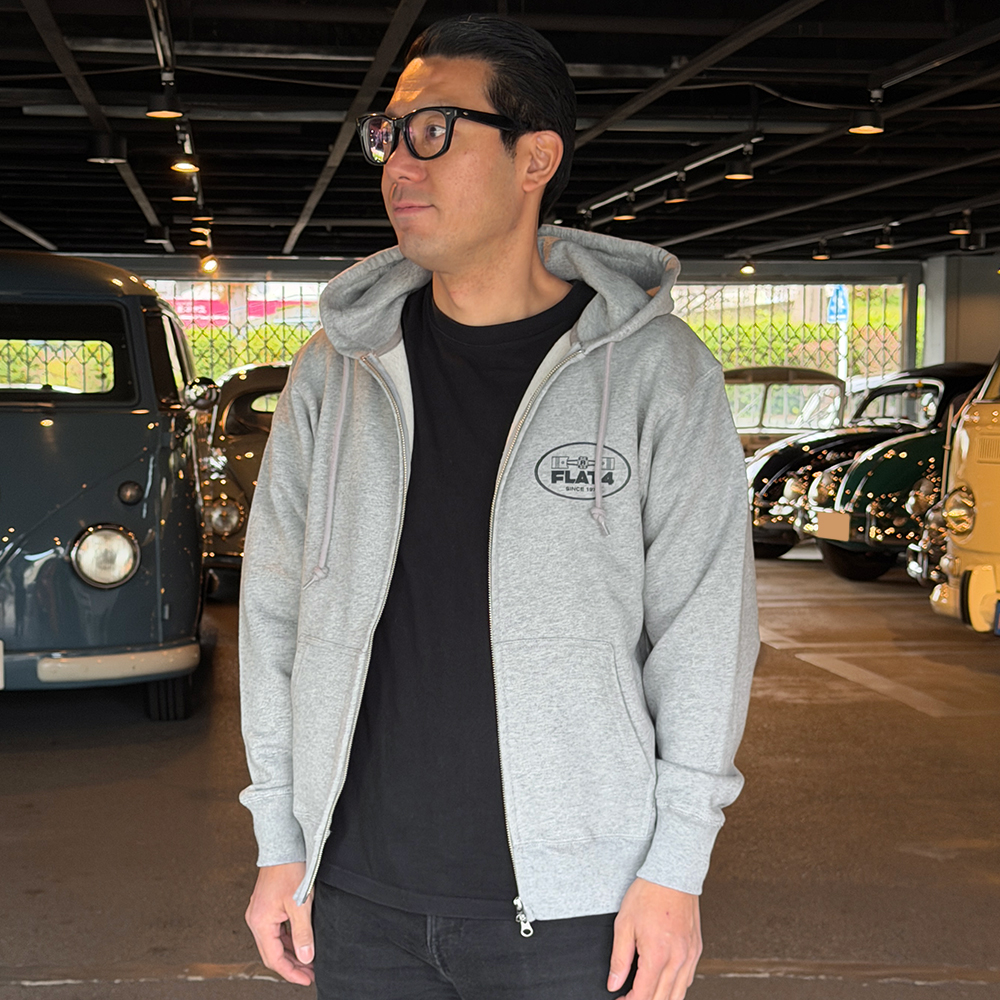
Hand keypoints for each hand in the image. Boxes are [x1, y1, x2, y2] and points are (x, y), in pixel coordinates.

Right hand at [245, 862, 314, 985]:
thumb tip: (306, 958)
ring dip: (290, 952)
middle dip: (291, 965)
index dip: (291, 972)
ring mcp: (260, 913)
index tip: (306, 979)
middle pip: (272, 953)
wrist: (283, 845)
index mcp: (261, 923)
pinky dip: (288, 939)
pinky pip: (276, 930)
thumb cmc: (290, 870)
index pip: (274, 959)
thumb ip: (303, 933)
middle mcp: (256, 920)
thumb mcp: (301, 904)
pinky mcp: (266, 906)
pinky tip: (300, 941)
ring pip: (274, 942)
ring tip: (308, 960)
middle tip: (309, 973)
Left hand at [607, 878, 701, 999]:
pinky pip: (688, 980)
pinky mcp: (696, 950)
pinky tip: (664, 984)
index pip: (644, 996)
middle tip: (629, 998)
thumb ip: (619, 958)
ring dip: (661, 999)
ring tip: (645, 994)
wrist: (672, 875)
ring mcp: (690, 956)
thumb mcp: (624, 924)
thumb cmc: (648, 894)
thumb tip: (614, 983)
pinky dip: (675, 988)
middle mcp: (678, 959)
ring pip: (679, 994)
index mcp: (658, 954)